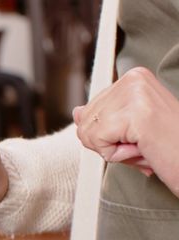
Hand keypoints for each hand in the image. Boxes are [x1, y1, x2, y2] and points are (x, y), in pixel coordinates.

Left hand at [73, 67, 178, 192]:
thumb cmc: (168, 148)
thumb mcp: (129, 130)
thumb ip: (103, 118)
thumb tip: (77, 112)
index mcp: (134, 77)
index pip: (91, 108)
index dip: (107, 133)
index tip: (136, 134)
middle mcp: (134, 79)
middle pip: (85, 120)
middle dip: (108, 142)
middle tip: (142, 143)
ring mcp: (135, 93)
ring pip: (88, 132)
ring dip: (114, 150)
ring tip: (144, 145)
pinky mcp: (136, 113)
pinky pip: (99, 141)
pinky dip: (118, 155)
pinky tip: (143, 149)